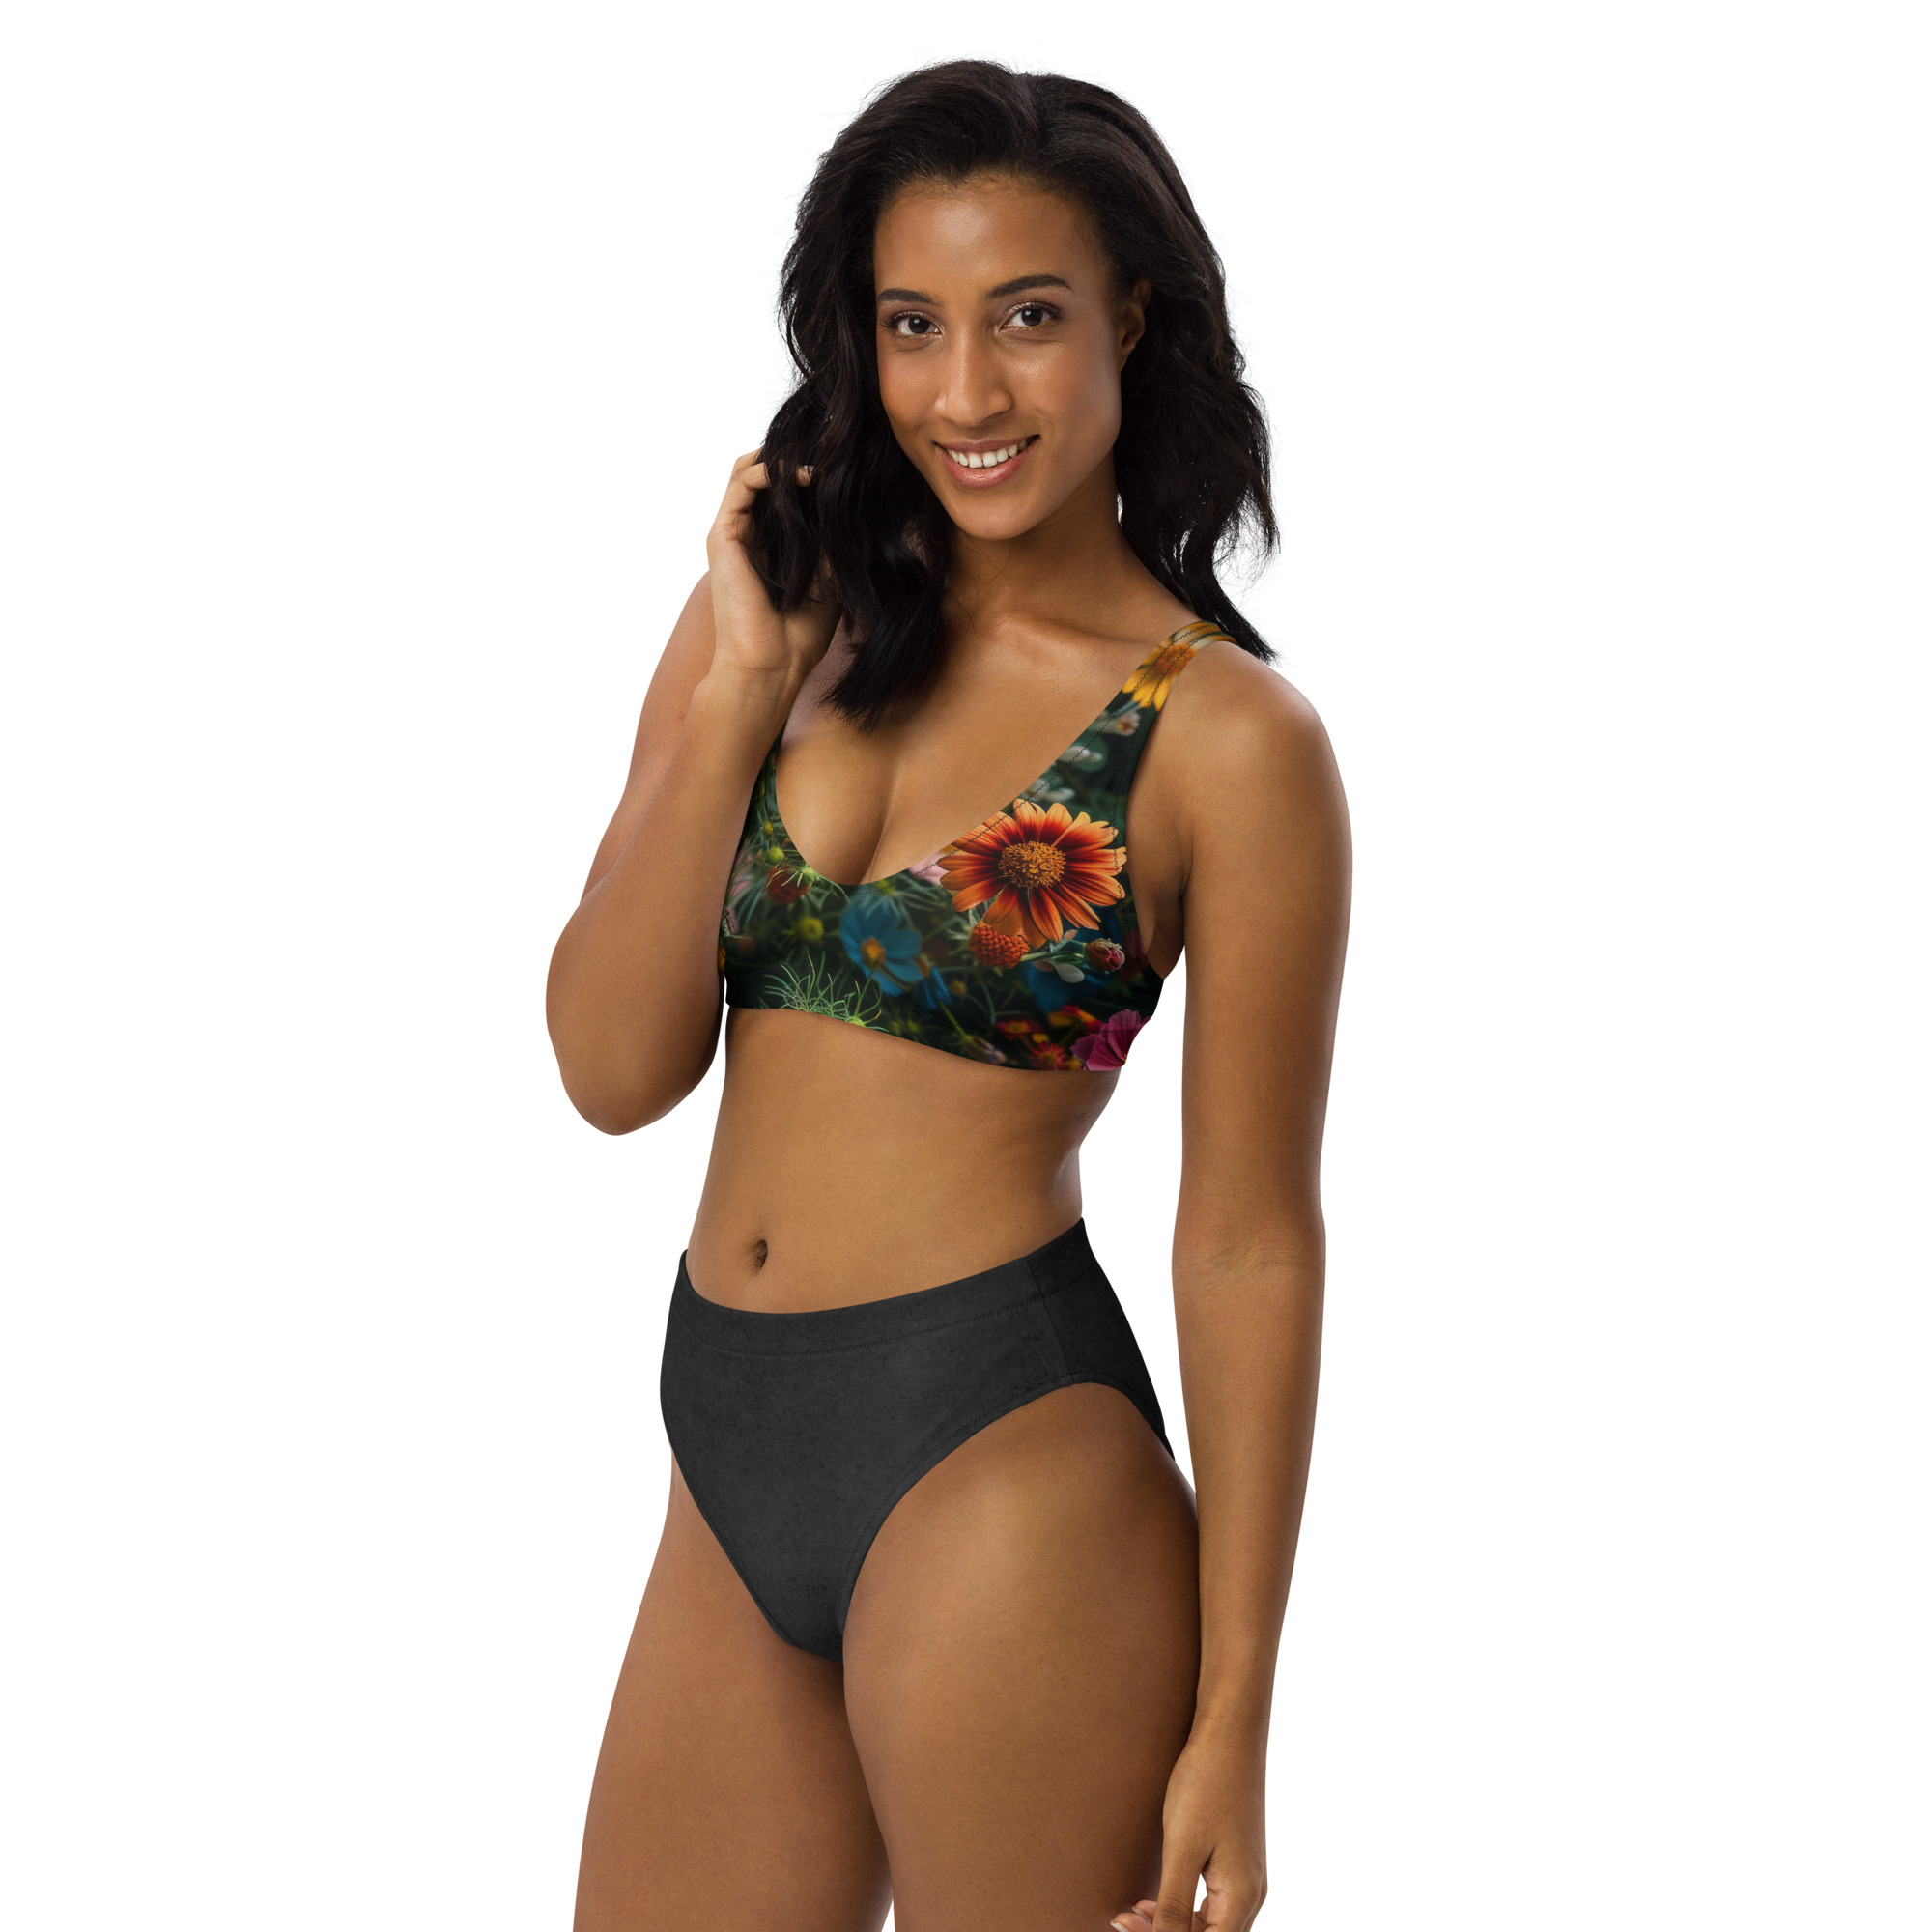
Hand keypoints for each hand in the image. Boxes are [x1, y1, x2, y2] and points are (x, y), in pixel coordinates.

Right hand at [704, 446, 838, 686]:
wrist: (773, 665)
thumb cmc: (802, 633)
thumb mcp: (834, 576)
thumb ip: (840, 540)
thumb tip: (862, 503)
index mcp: (773, 543)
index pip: (786, 490)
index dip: (810, 470)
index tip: (844, 463)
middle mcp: (750, 533)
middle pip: (766, 473)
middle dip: (797, 456)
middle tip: (832, 450)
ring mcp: (733, 532)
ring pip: (750, 469)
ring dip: (784, 457)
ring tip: (819, 458)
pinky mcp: (723, 536)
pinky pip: (742, 483)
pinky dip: (771, 469)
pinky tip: (803, 474)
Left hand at [1111, 1730, 1267, 1931]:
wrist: (1229, 1735)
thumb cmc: (1206, 1785)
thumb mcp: (1182, 1847)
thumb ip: (1174, 1904)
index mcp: (1241, 1896)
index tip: (1127, 1926)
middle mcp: (1250, 1894)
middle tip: (1122, 1919)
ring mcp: (1245, 1878)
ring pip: (1209, 1925)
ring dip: (1171, 1925)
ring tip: (1133, 1911)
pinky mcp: (1236, 1862)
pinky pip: (1210, 1903)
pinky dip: (1181, 1907)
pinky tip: (1153, 1898)